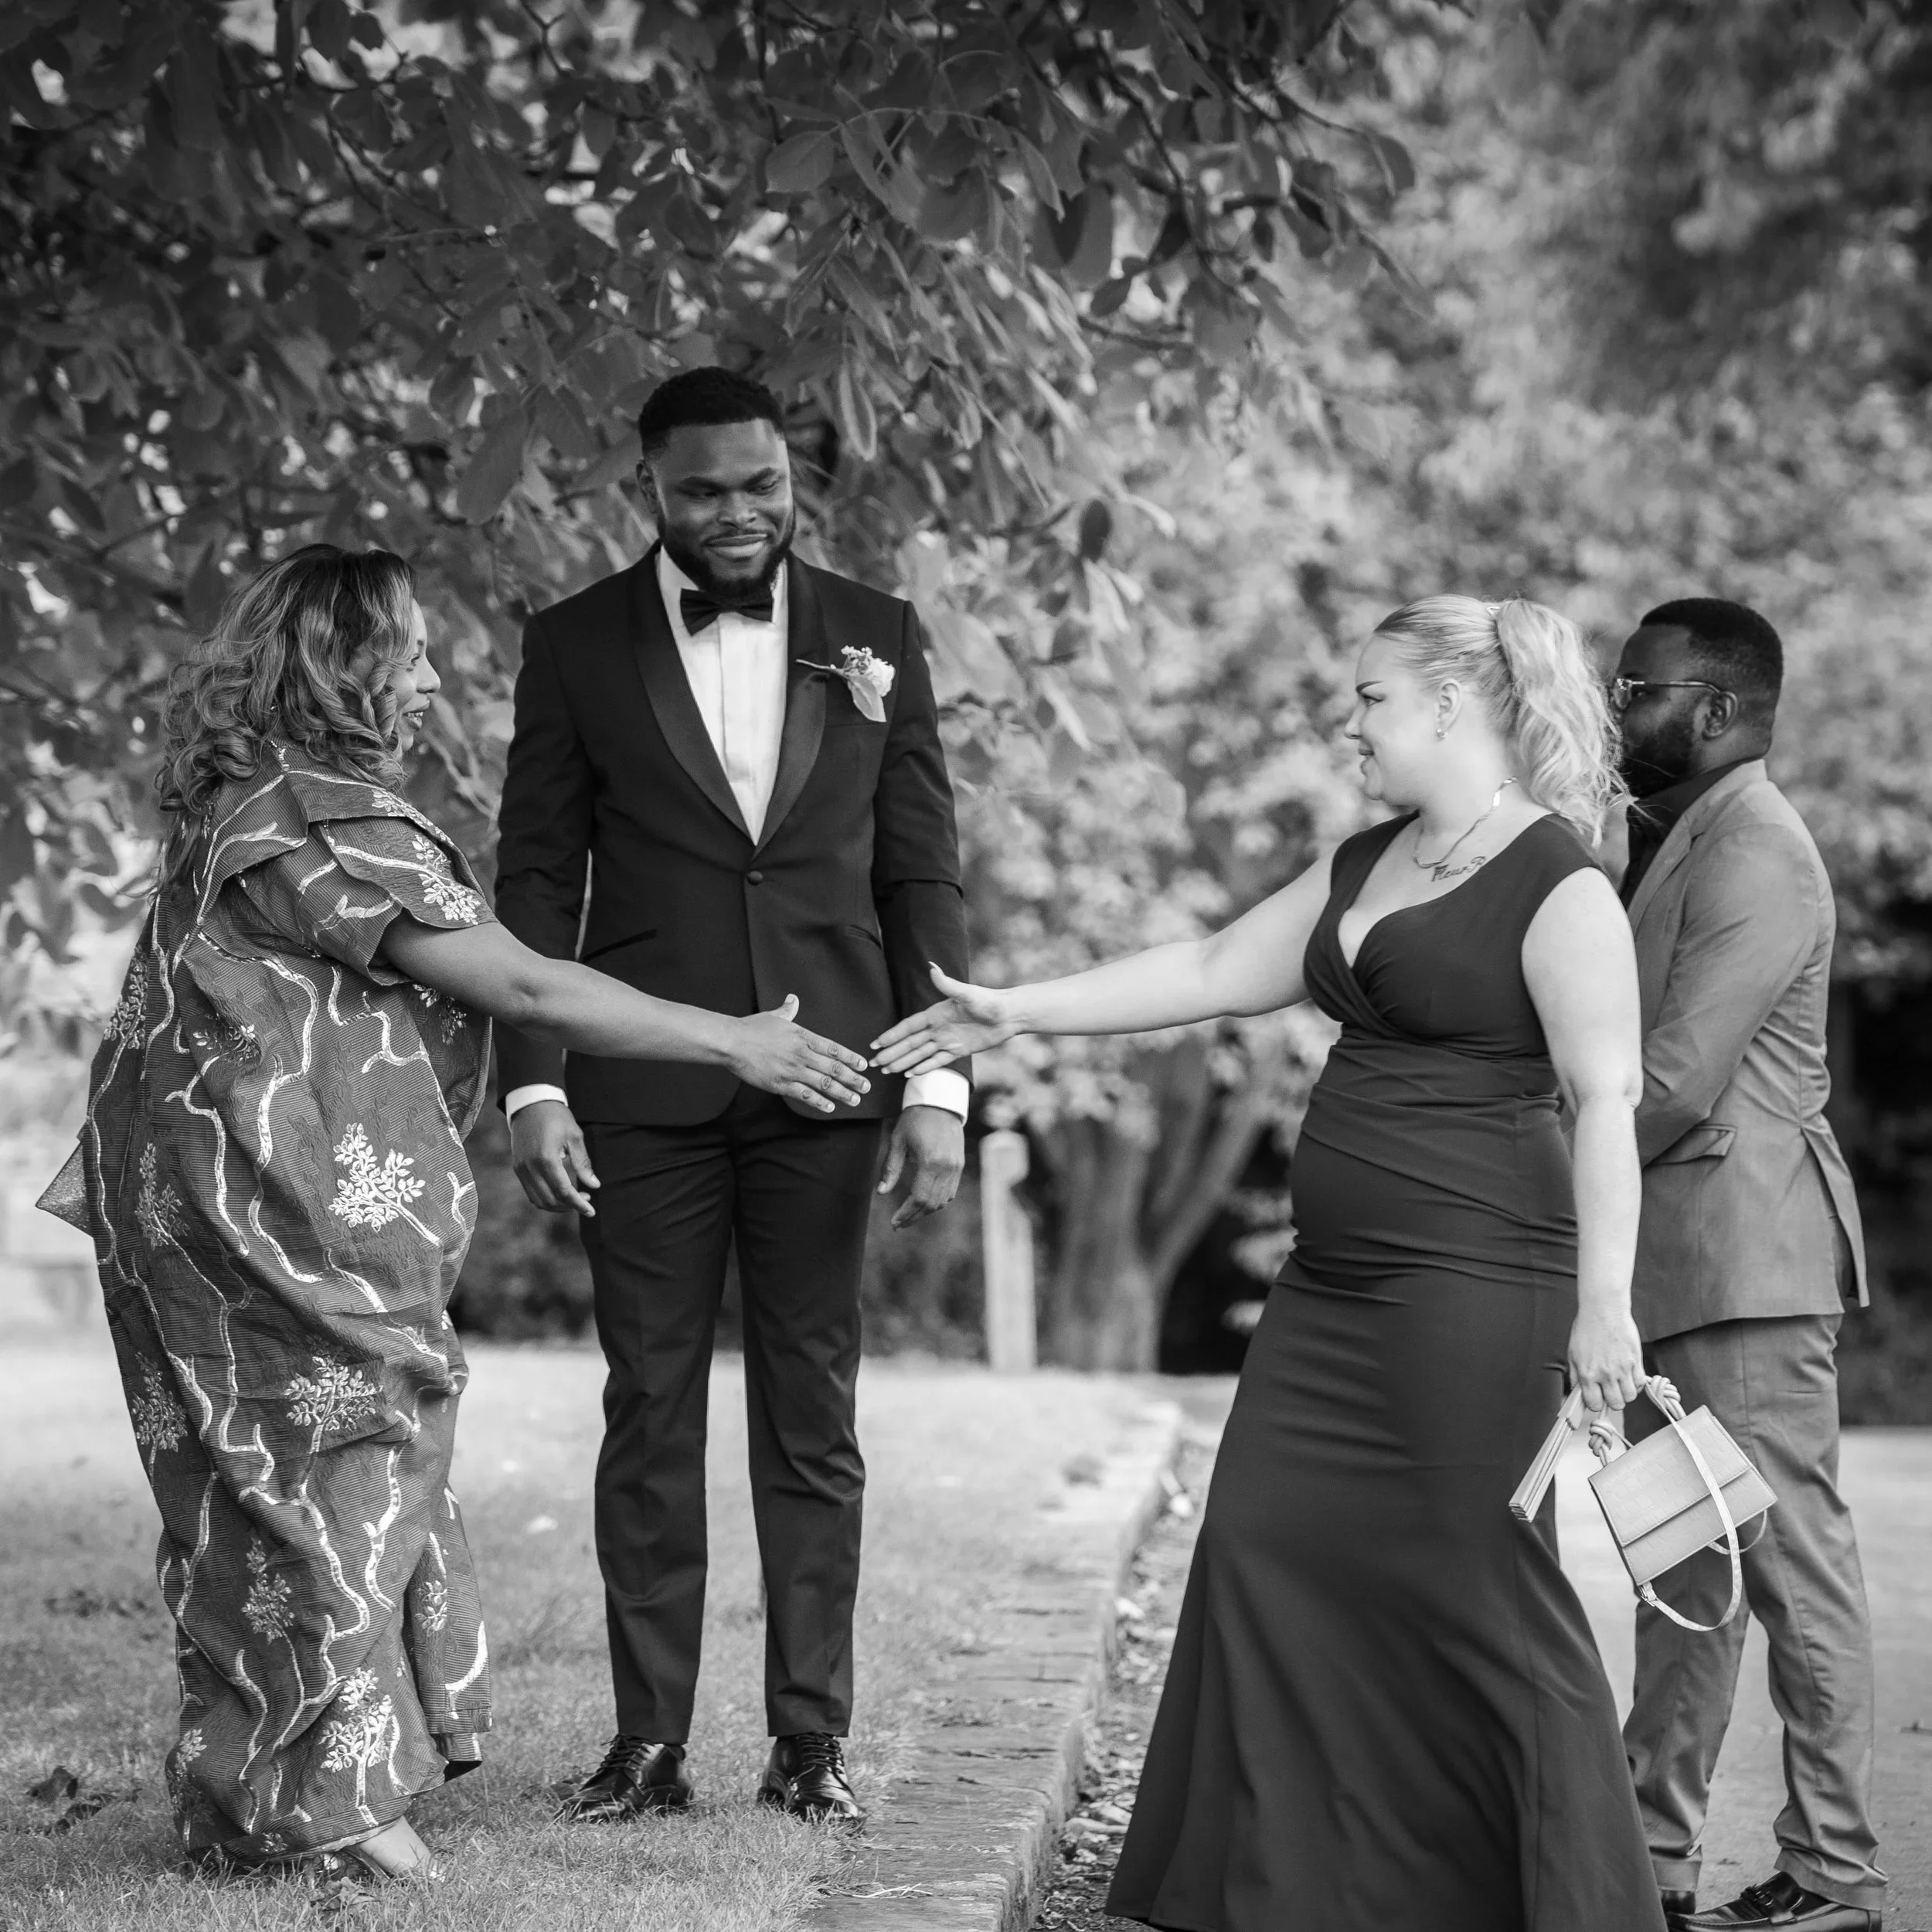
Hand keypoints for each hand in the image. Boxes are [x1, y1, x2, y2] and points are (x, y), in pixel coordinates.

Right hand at [510, 1099, 600, 1216]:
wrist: (530, 1103)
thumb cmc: (556, 1117)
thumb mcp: (574, 1136)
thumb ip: (583, 1163)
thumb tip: (594, 1185)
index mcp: (546, 1159)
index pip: (564, 1192)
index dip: (579, 1204)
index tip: (591, 1211)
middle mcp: (530, 1167)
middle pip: (550, 1200)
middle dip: (569, 1206)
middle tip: (586, 1201)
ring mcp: (521, 1169)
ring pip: (538, 1200)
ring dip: (557, 1205)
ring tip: (574, 1199)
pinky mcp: (517, 1168)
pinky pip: (530, 1192)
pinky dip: (545, 1198)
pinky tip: (559, 1192)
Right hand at [730, 995, 870, 1112]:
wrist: (732, 1042)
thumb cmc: (752, 1028)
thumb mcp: (774, 1016)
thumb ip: (788, 1010)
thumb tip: (793, 999)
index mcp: (803, 1037)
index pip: (834, 1048)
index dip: (851, 1057)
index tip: (863, 1065)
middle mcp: (802, 1054)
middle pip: (834, 1068)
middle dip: (853, 1078)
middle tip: (866, 1086)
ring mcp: (792, 1071)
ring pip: (824, 1084)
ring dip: (842, 1093)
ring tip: (855, 1099)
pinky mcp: (781, 1084)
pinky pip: (805, 1095)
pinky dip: (819, 1102)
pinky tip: (830, 1107)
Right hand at [870, 967, 1016, 1075]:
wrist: (1009, 1014)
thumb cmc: (989, 1001)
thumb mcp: (967, 994)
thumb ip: (947, 984)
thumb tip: (931, 966)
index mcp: (936, 1014)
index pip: (908, 1027)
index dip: (891, 1035)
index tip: (875, 1044)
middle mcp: (938, 1028)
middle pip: (909, 1044)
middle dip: (891, 1053)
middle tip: (873, 1063)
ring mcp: (947, 1040)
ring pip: (920, 1054)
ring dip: (903, 1062)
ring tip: (886, 1071)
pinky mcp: (959, 1050)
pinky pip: (937, 1061)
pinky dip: (924, 1067)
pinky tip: (910, 1075)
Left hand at [878, 1105, 965, 1228]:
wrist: (941, 1101)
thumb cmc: (915, 1118)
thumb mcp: (897, 1140)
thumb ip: (890, 1168)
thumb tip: (881, 1192)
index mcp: (930, 1162)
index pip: (919, 1198)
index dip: (905, 1213)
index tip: (894, 1222)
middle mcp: (947, 1168)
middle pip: (931, 1204)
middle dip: (914, 1217)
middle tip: (898, 1224)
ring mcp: (956, 1167)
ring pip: (943, 1200)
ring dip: (925, 1211)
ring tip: (909, 1215)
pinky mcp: (959, 1165)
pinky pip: (950, 1191)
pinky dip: (937, 1201)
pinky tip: (924, 1202)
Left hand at [1567, 1302, 1644, 1416]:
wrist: (1603, 1310)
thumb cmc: (1586, 1329)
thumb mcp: (1573, 1353)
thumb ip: (1576, 1376)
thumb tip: (1578, 1393)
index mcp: (1587, 1373)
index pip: (1594, 1404)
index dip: (1596, 1404)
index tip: (1597, 1399)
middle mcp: (1605, 1374)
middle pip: (1616, 1404)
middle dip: (1612, 1400)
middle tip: (1610, 1392)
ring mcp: (1622, 1368)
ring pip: (1630, 1397)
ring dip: (1625, 1393)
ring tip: (1620, 1383)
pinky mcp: (1636, 1361)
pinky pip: (1640, 1383)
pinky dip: (1636, 1384)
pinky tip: (1629, 1376)